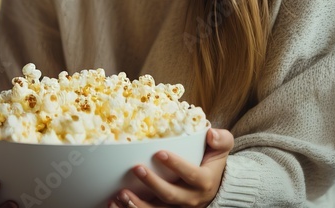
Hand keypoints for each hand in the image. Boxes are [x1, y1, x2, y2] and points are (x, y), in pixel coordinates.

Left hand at [109, 128, 234, 207]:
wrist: (213, 187)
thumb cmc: (211, 162)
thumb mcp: (220, 150)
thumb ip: (221, 140)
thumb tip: (210, 133)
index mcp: (204, 182)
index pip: (191, 175)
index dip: (177, 165)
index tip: (159, 153)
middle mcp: (191, 199)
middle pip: (171, 196)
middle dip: (153, 184)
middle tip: (136, 168)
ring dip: (137, 205)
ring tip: (121, 194)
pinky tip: (113, 203)